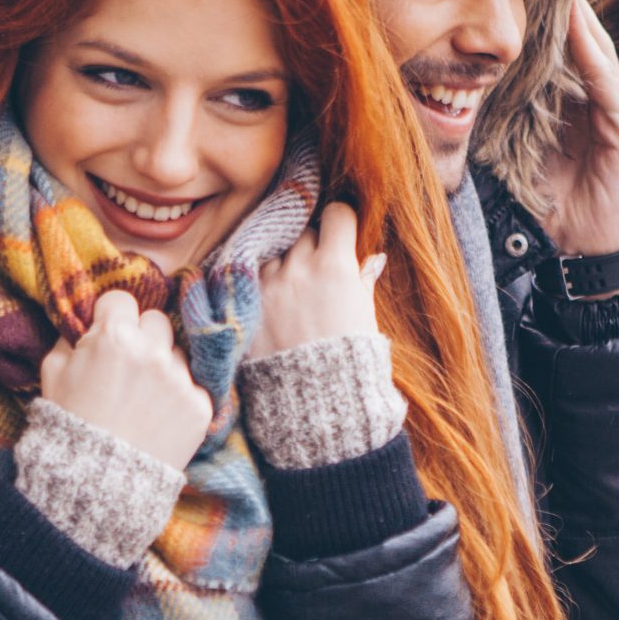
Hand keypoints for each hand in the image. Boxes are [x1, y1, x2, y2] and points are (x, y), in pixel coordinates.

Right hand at [38, 289, 211, 468]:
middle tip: (127, 365)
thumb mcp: (53, 373)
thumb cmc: (69, 425)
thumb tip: (89, 322)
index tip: (107, 334)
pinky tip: (158, 416)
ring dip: (162, 366)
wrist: (97, 484)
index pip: (121, 300)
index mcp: (113, 337)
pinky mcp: (200, 406)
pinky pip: (193, 385)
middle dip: (142, 336)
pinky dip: (178, 397)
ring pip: (177, 353)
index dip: (111, 318)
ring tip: (143, 397)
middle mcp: (152, 352)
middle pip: (156, 320)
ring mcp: (180, 379)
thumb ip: (72, 338)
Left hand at [252, 202, 384, 359]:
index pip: (337, 214)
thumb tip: (371, 260)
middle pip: (304, 230)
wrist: (313, 405)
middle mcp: (300, 267)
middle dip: (312, 244)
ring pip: (275, 250)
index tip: (340, 234)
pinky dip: (262, 281)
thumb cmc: (350, 365)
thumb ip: (362, 282)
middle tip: (317, 268)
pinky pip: (252, 274)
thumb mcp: (365, 318)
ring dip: (284, 261)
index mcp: (336, 267)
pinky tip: (273, 301)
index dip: (340, 223)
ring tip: (293, 289)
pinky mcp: (247, 303)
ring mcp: (269, 284)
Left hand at [534, 0, 618, 257]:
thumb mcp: (528, 158)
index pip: (559, 57)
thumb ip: (515, 126)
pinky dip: (593, 57)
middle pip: (580, 46)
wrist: (589, 251)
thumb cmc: (559, 206)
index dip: (544, 25)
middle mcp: (596, 104)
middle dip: (564, 11)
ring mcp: (615, 113)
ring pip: (596, 56)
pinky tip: (580, 32)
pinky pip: (606, 86)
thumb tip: (475, 99)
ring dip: (580, 22)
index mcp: (572, 108)